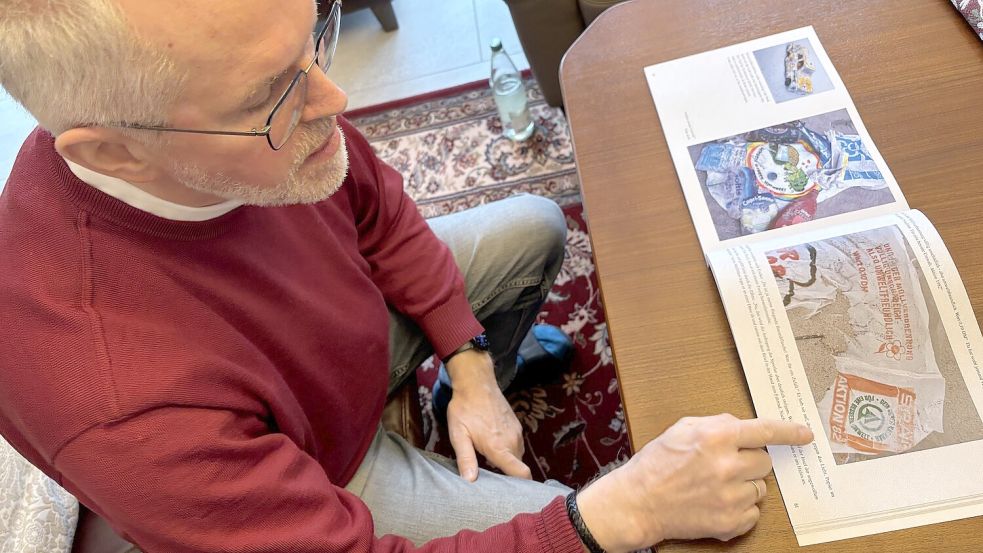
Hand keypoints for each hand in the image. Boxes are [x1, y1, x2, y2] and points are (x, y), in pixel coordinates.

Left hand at [444, 350, 531, 481]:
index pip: (520, 472)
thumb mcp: (458, 434)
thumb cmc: (464, 409)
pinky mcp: (516, 425)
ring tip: (489, 458)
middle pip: (517, 467)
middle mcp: (512, 441)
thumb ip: (466, 459)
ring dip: (507, 460)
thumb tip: (470, 481)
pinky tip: (493, 444)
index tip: (513, 494)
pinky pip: (516, 445)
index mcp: (499, 447)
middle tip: (490, 475)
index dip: (521, 486)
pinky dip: (508, 449)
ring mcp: (516, 432)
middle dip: (508, 474)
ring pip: (517, 456)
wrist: (476, 383)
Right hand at [576, 414, 813, 551]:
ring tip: (716, 486)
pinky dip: (740, 509)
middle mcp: (728, 465)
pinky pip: (753, 513)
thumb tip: (742, 427)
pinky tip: (717, 503)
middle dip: (751, 462)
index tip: (805, 434)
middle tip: (727, 466)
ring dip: (745, 486)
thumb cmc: (656, 464)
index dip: (790, 432)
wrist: (638, 502)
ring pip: (760, 488)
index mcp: (717, 437)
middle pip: (765, 462)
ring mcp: (731, 496)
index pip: (765, 430)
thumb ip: (716, 424)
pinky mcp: (730, 521)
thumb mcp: (682, 428)